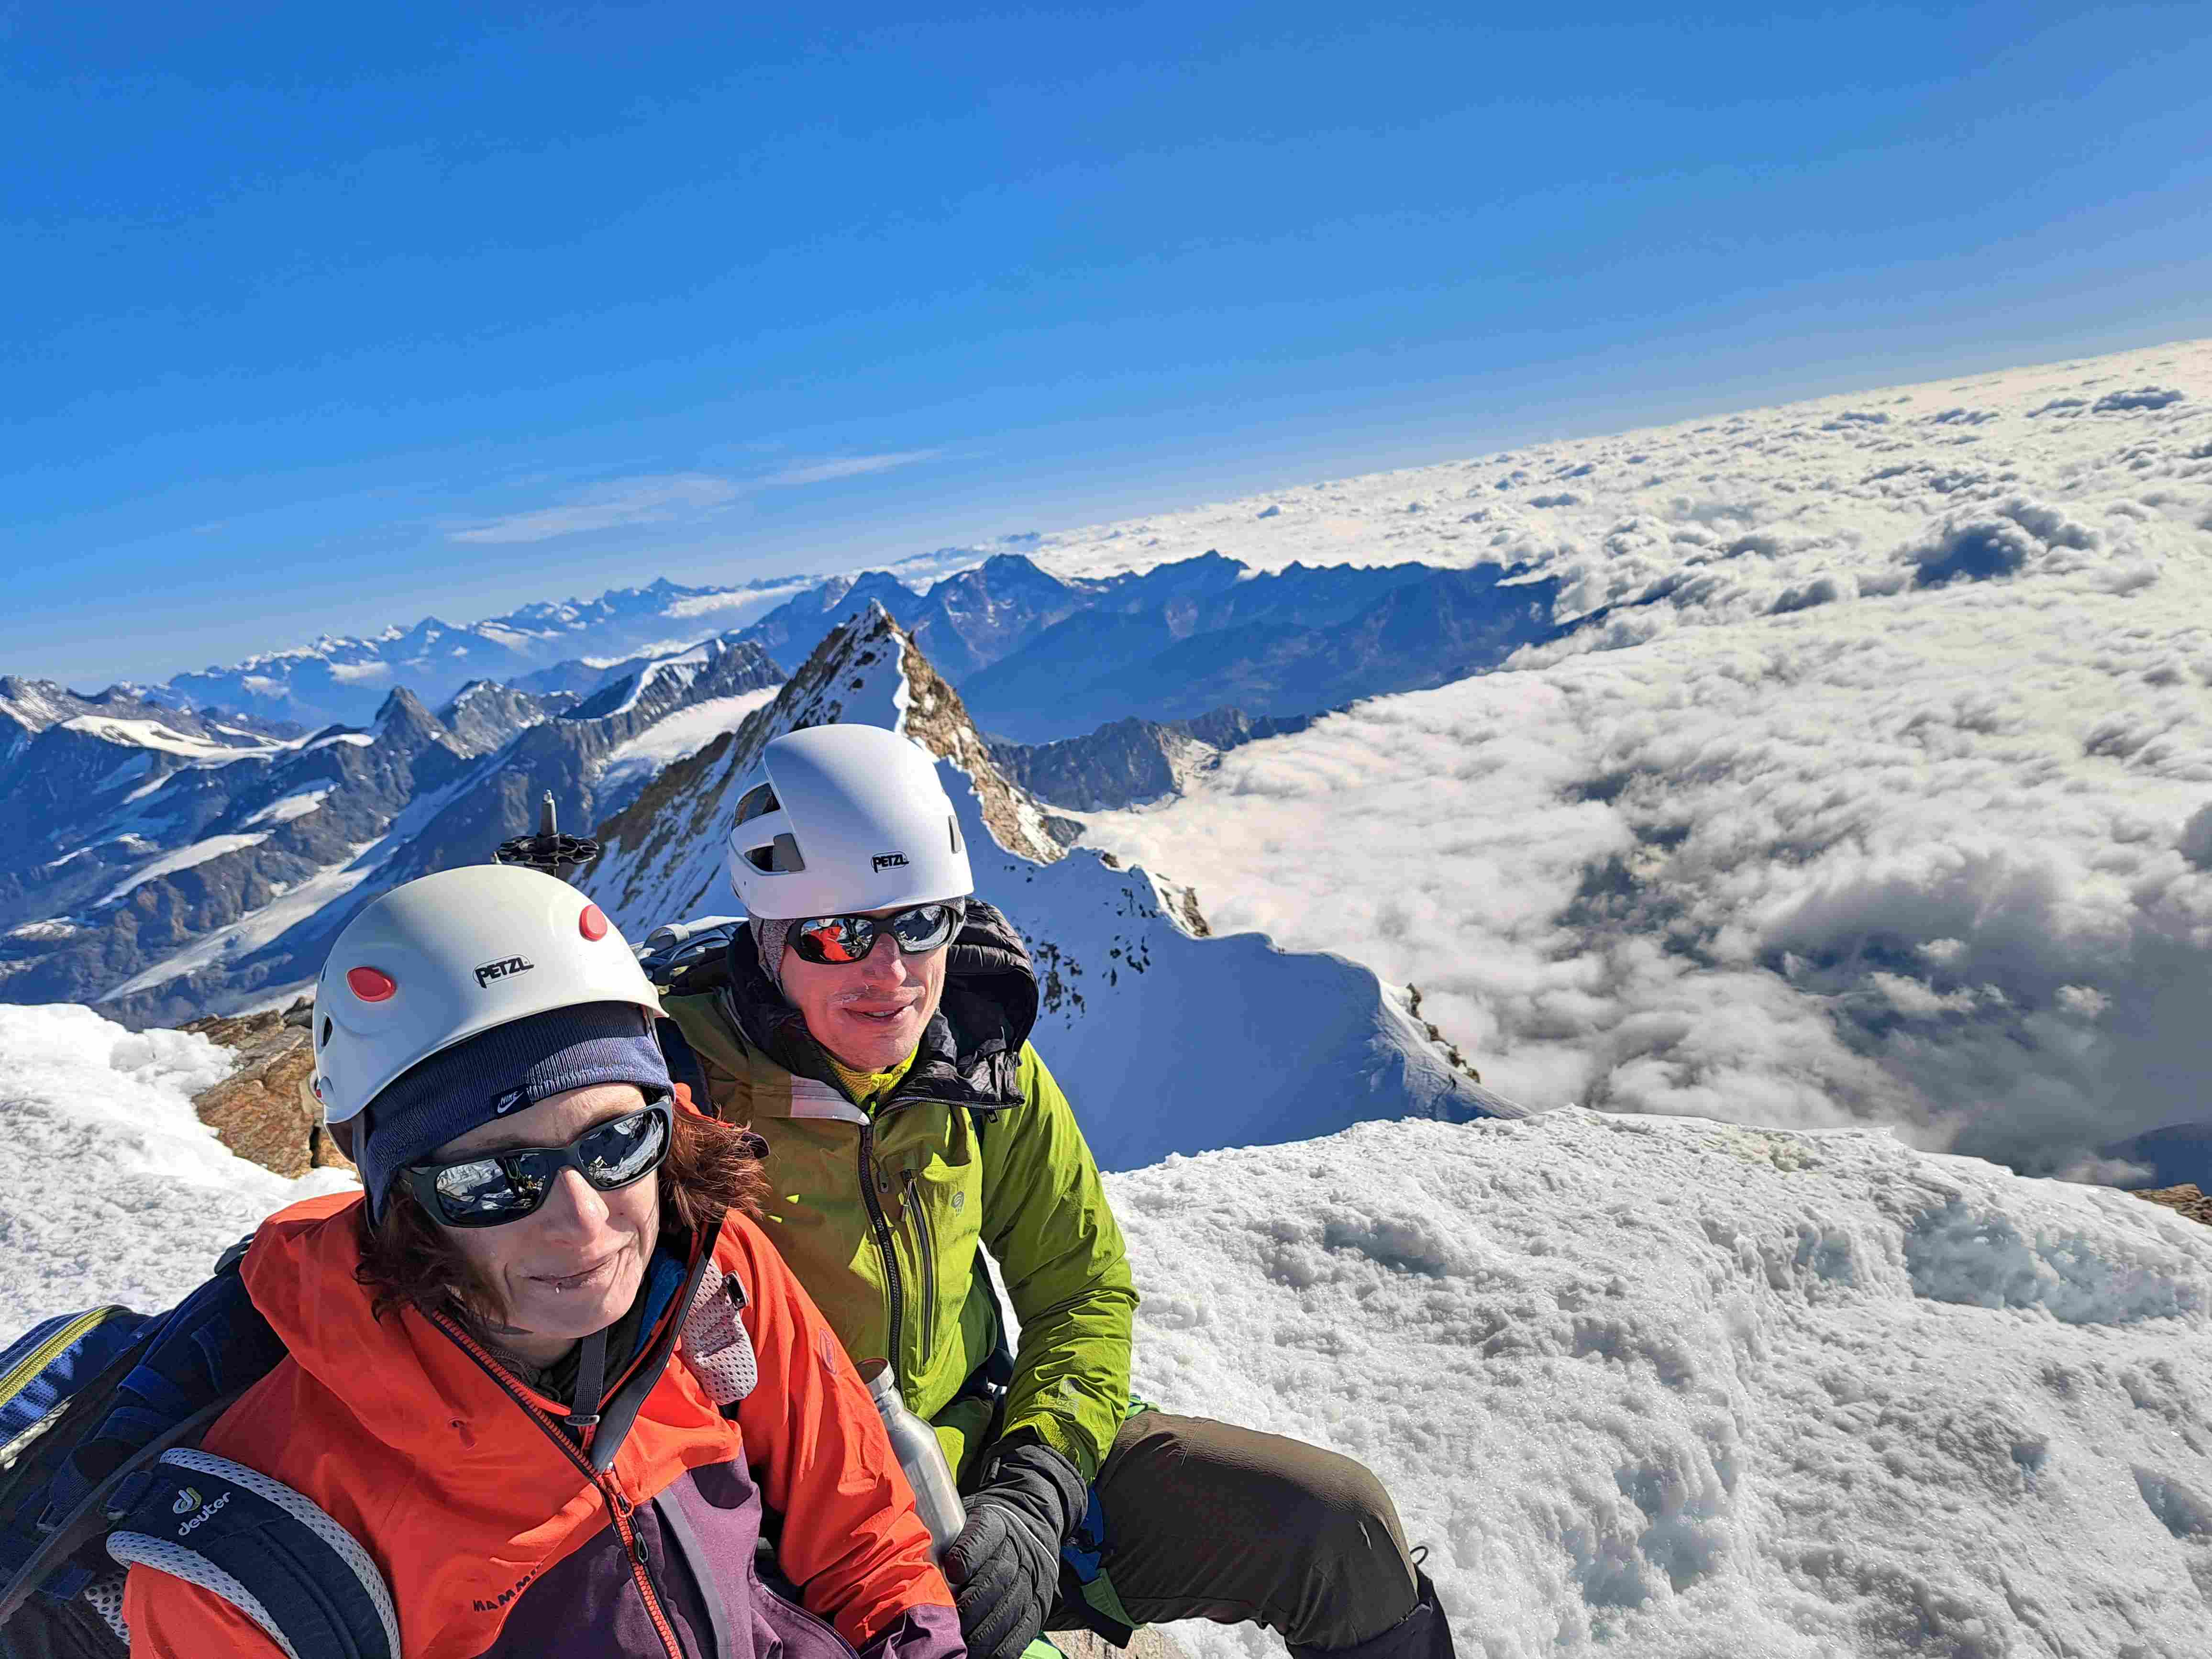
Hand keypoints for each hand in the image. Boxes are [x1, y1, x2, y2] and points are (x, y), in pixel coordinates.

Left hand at [941, 1439, 1086, 1658]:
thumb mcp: (962, 1521)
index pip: (983, 1535)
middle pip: (997, 1578)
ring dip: (983, 1633)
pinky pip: (1022, 1632)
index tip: (951, 1571)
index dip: (968, 1555)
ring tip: (959, 1646)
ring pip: (1010, 1609)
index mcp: (996, 1523)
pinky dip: (1001, 1648)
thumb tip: (900, 1566)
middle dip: (970, 1605)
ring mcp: (1033, 1580)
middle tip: (946, 1624)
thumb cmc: (978, 1534)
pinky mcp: (1039, 1606)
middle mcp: (1019, 1550)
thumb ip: (939, 1540)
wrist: (1028, 1528)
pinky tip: (979, 1654)